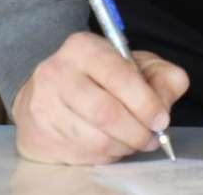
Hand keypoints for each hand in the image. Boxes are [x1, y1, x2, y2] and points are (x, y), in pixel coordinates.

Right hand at [12, 32, 188, 164]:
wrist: (46, 91)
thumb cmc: (100, 76)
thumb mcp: (136, 64)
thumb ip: (161, 77)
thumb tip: (164, 107)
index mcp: (84, 48)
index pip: (120, 76)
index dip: (146, 103)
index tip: (161, 120)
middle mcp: (57, 73)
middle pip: (106, 113)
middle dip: (136, 131)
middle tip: (151, 138)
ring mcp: (43, 106)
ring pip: (94, 139)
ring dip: (123, 146)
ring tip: (134, 142)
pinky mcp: (38, 135)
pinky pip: (82, 154)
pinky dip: (105, 155)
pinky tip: (112, 146)